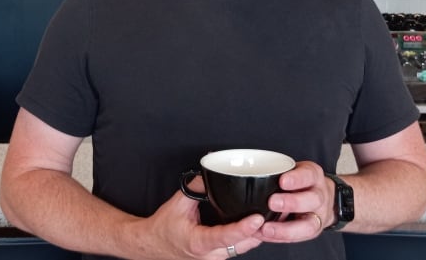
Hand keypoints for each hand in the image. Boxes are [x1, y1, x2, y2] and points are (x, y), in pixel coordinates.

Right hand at [133, 184, 264, 259]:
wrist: (153, 244)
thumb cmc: (163, 227)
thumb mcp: (177, 203)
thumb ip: (195, 188)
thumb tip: (209, 174)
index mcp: (198, 243)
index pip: (226, 237)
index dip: (243, 228)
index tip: (257, 218)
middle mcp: (210, 256)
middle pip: (242, 245)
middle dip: (258, 231)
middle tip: (272, 212)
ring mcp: (215, 259)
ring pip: (243, 248)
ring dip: (256, 235)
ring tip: (269, 216)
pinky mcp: (218, 258)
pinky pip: (238, 248)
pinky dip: (248, 237)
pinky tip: (256, 225)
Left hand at [257, 161, 328, 242]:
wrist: (320, 196)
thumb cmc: (299, 181)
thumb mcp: (293, 169)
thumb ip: (279, 172)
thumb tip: (250, 177)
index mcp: (313, 176)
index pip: (308, 175)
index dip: (296, 179)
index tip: (282, 181)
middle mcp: (320, 196)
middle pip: (312, 200)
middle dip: (292, 203)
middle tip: (272, 203)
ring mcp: (319, 215)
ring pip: (309, 225)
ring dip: (286, 228)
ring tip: (267, 228)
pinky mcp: (313, 231)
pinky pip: (298, 238)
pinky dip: (280, 237)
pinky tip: (265, 235)